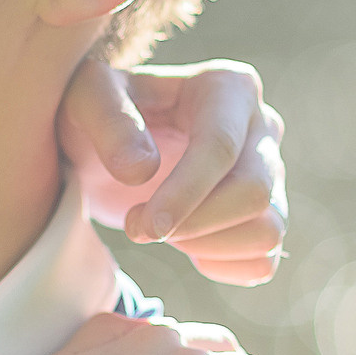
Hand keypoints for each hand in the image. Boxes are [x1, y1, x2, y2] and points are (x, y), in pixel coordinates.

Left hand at [56, 59, 288, 285]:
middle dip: (194, 224)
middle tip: (136, 227)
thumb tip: (142, 170)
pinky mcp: (265, 213)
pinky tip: (185, 248)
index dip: (183, 194)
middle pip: (254, 192)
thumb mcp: (84, 97)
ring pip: (267, 229)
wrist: (108, 140)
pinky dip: (224, 267)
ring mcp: (270, 173)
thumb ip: (107, 119)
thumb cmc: (98, 111)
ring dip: (207, 247)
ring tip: (158, 232)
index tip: (141, 227)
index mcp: (226, 87)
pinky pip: (262, 260)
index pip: (220, 147)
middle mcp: (262, 126)